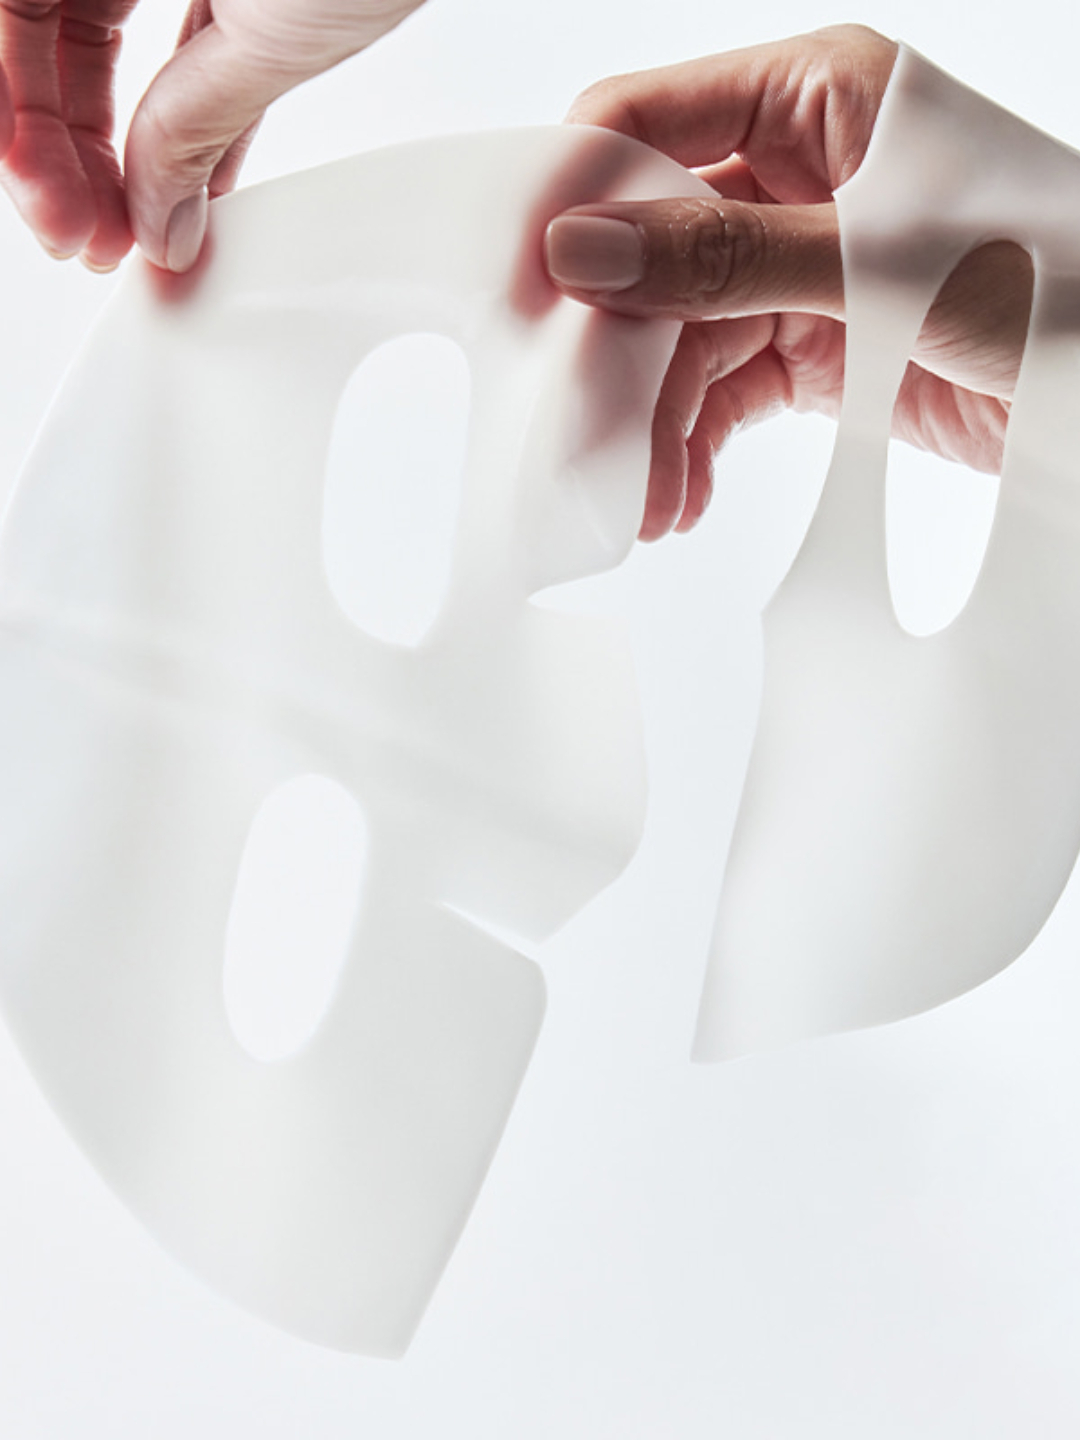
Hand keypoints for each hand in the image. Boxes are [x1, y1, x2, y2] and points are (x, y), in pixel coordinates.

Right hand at [0, 0, 425, 272]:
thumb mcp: (267, 33)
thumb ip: (192, 125)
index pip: (14, 26)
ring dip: (119, 144)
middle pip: (47, 39)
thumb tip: (152, 216)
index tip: (58, 217)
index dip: (23, 131)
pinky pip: (181, 39)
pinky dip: (185, 113)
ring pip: (106, 43)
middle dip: (64, 152)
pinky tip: (189, 186)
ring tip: (139, 229)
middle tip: (91, 240)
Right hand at [544, 26, 1034, 539]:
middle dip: (617, 350)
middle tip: (578, 429)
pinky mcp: (812, 345)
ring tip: (643, 499)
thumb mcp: (878, 258)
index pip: (647, 119)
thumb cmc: (1053, 279)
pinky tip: (681, 493)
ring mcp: (797, 263)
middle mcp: (793, 173)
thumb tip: (583, 249)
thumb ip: (724, 255)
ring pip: (682, 336)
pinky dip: (696, 442)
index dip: (575, 199)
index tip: (527, 292)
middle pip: (652, 250)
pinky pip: (723, 388)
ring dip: (655, 420)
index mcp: (814, 97)